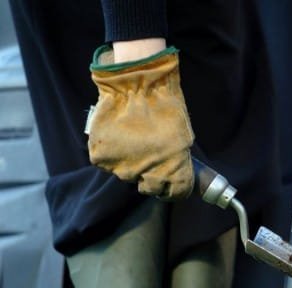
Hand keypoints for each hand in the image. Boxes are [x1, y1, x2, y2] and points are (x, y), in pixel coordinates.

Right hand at [86, 42, 193, 199]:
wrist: (137, 84)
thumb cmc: (166, 107)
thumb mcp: (184, 137)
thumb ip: (178, 161)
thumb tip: (173, 172)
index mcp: (174, 171)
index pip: (176, 194)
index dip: (174, 189)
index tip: (171, 183)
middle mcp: (148, 175)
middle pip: (149, 187)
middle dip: (151, 177)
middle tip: (149, 156)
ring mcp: (122, 168)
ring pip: (126, 174)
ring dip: (130, 162)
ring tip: (132, 139)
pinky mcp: (101, 158)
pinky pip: (107, 161)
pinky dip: (111, 152)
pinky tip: (117, 135)